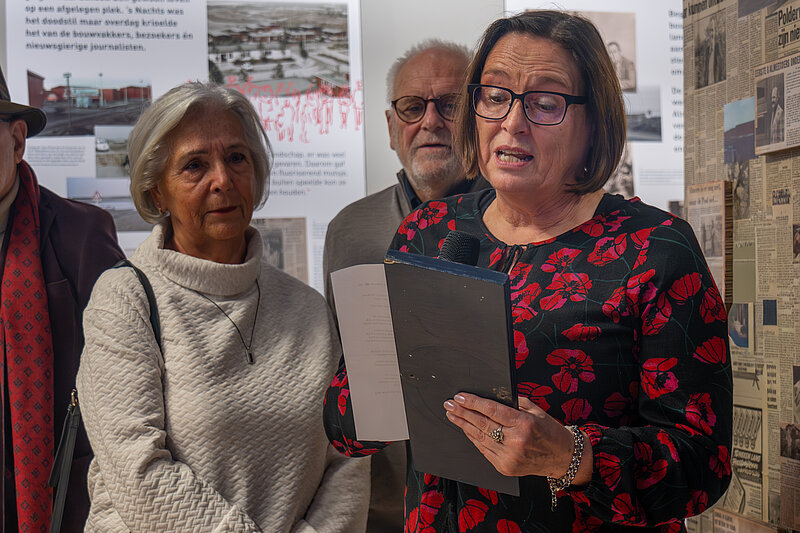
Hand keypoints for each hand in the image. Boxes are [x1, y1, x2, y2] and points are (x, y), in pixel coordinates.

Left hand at [443, 393, 591, 483]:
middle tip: (450, 404)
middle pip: (482, 424)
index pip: (492, 411)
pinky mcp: (505, 467)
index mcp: (524, 424)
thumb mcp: (535, 411)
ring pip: (480, 438)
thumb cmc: (549, 430)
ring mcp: (510, 457)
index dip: (473, 403)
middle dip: (463, 413)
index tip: (460, 397)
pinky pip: (484, 450)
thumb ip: (514, 403)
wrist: (563, 457)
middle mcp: (516, 441)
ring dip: (464, 425)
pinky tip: (466, 429)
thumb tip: (491, 395)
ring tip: (453, 415)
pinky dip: (474, 439)